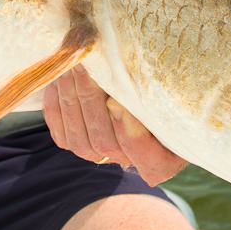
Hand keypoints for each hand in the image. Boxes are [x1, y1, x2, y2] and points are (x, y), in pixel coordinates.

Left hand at [43, 64, 187, 185]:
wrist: (146, 93)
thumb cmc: (168, 93)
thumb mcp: (174, 95)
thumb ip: (159, 93)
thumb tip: (139, 73)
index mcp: (164, 159)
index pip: (145, 156)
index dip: (129, 132)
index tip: (116, 102)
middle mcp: (131, 162)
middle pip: (106, 143)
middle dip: (90, 102)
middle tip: (84, 67)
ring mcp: (102, 158)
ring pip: (79, 142)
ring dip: (70, 100)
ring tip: (68, 66)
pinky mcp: (80, 146)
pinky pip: (62, 136)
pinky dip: (56, 107)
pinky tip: (57, 80)